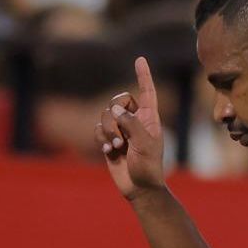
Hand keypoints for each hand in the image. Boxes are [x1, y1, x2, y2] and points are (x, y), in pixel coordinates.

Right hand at [97, 57, 165, 199]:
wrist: (139, 188)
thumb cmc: (148, 167)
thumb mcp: (145, 144)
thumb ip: (131, 124)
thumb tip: (116, 109)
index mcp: (150, 119)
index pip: (147, 92)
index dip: (143, 75)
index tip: (140, 59)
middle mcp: (136, 121)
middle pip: (119, 100)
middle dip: (115, 114)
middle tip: (122, 135)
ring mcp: (122, 130)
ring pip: (105, 115)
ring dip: (108, 131)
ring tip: (117, 147)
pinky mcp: (109, 140)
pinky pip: (97, 129)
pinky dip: (101, 139)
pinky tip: (110, 152)